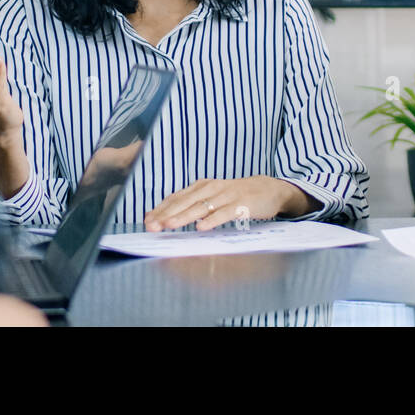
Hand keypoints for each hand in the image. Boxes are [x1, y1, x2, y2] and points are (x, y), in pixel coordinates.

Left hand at [144, 176, 318, 231]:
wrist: (268, 189)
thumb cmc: (236, 196)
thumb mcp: (212, 196)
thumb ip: (191, 204)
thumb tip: (164, 216)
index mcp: (202, 186)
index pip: (176, 198)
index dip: (161, 209)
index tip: (146, 220)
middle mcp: (211, 188)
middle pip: (185, 202)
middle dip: (166, 214)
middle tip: (151, 225)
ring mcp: (226, 196)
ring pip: (201, 207)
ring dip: (183, 217)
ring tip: (168, 225)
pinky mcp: (241, 205)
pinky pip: (224, 213)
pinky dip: (212, 220)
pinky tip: (201, 227)